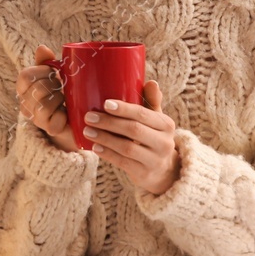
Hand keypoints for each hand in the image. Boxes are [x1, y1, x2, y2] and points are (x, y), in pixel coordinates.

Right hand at [17, 45, 77, 151]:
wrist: (78, 116)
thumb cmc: (63, 91)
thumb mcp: (54, 74)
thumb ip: (46, 61)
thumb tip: (42, 47)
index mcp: (24, 88)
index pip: (25, 76)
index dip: (43, 72)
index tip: (54, 73)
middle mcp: (25, 104)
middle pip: (37, 89)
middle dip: (55, 85)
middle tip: (64, 88)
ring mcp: (36, 118)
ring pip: (43, 106)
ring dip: (59, 100)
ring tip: (66, 100)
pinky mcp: (50, 130)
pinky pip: (53, 121)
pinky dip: (64, 115)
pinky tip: (68, 113)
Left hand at [82, 79, 179, 195]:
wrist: (164, 171)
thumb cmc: (154, 138)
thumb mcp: (157, 121)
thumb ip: (152, 102)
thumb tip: (151, 82)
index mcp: (166, 125)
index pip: (143, 114)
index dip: (124, 109)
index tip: (105, 103)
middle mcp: (164, 142)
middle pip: (134, 129)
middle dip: (109, 122)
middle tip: (89, 116)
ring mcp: (155, 160)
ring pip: (126, 147)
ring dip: (104, 138)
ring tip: (88, 131)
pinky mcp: (144, 174)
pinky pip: (123, 162)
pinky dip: (108, 154)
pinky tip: (95, 147)